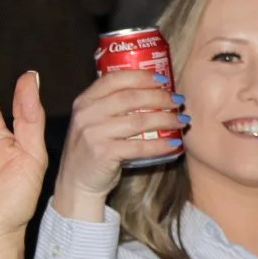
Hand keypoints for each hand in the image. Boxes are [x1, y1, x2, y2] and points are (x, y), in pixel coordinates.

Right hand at [53, 68, 185, 219]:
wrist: (75, 181)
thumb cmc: (92, 148)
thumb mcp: (92, 121)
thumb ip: (111, 105)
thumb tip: (152, 91)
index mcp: (85, 101)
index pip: (115, 79)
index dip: (142, 76)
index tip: (164, 79)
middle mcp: (87, 114)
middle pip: (131, 97)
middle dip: (160, 97)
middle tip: (178, 100)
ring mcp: (94, 134)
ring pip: (138, 121)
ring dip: (166, 119)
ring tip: (182, 120)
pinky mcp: (104, 154)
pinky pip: (139, 146)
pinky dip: (160, 144)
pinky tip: (174, 143)